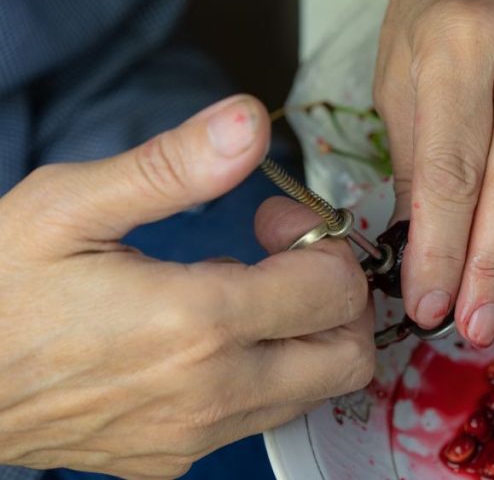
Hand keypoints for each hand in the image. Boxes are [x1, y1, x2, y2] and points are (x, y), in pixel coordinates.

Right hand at [0, 96, 373, 478]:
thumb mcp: (70, 205)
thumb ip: (174, 165)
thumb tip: (251, 122)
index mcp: (195, 322)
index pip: (334, 289)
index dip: (322, 241)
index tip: (274, 220)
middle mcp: (210, 392)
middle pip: (347, 355)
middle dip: (337, 295)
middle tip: (285, 258)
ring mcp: (194, 437)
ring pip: (314, 391)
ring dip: (305, 335)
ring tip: (242, 293)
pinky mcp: (173, 462)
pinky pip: (261, 417)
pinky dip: (266, 372)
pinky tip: (210, 337)